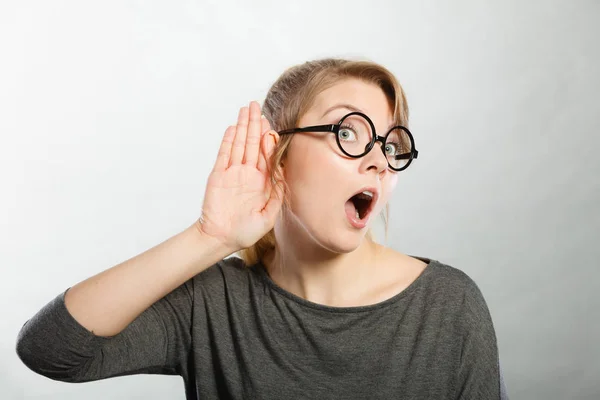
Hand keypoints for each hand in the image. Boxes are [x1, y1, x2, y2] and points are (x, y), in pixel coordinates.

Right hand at [196, 101, 282, 250]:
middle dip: (255, 125)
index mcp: (262, 183)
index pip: (267, 156)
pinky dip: (228, 141)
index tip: (272, 128)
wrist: (220, 239)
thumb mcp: (268, 217)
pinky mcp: (218, 175)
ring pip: (239, 144)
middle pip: (253, 144)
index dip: (269, 141)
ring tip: (245, 109)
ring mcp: (232, 173)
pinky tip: (233, 128)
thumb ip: (277, 196)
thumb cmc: (245, 232)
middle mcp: (248, 174)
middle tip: (257, 106)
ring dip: (243, 127)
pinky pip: (224, 154)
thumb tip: (284, 175)